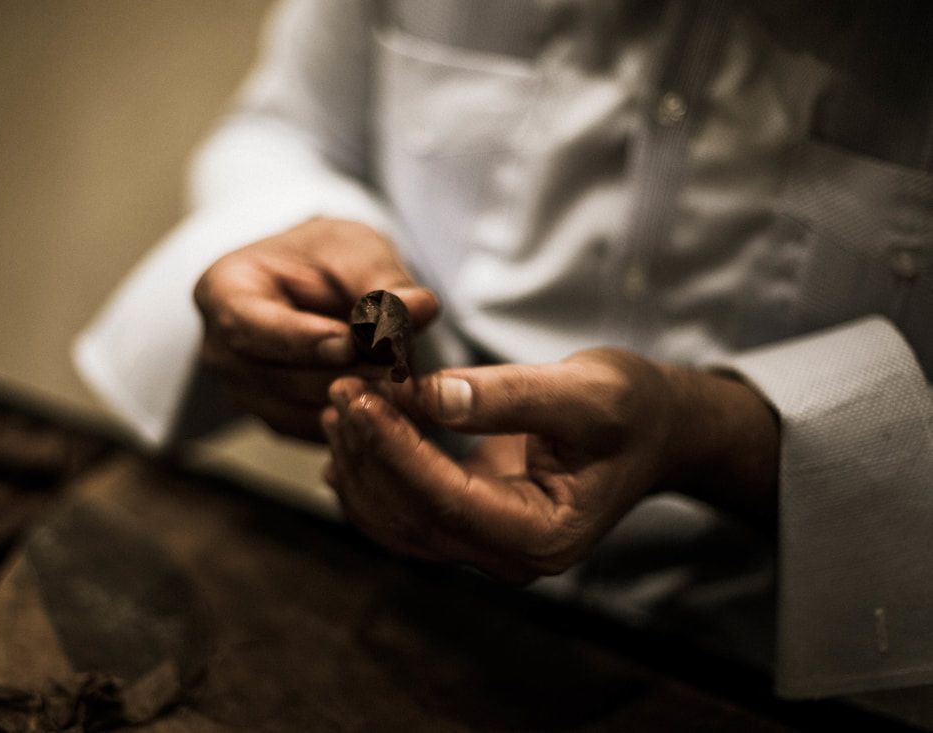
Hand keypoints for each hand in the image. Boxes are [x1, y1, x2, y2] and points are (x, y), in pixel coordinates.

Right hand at [194, 218, 437, 440]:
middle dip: (341, 374)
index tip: (347, 344)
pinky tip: (394, 405)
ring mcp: (243, 392)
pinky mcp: (275, 419)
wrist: (316, 281)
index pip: (248, 325)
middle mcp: (220, 351)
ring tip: (404, 384)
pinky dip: (354, 421)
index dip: (300, 339)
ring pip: (298, 411)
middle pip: (277, 376)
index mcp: (223, 292)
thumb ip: (383, 279)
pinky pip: (313, 431)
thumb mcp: (355, 249)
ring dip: (354, 401)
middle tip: (398, 369)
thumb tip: (422, 308)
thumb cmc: (326, 256)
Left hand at [322, 348, 778, 583]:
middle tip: (340, 387)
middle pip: (411, 516)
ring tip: (340, 403)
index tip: (359, 396)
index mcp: (542, 535)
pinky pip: (402, 515)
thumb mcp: (586, 391)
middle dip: (368, 451)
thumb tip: (428, 395)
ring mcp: (486, 548)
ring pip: (395, 522)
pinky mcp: (469, 526)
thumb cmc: (632, 410)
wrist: (653, 430)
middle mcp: (510, 558)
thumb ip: (509, 396)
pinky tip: (349, 438)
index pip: (445, 500)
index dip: (394, 448)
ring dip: (360, 464)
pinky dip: (370, 477)